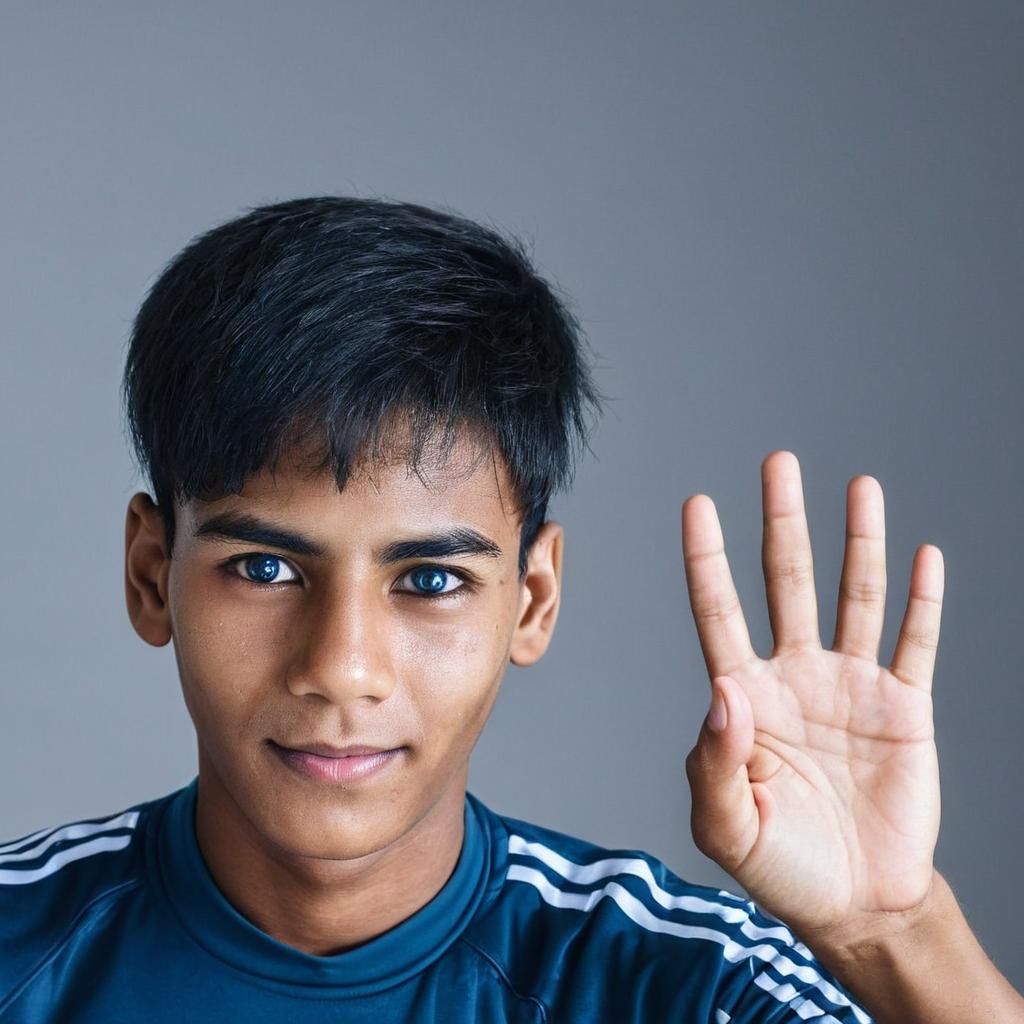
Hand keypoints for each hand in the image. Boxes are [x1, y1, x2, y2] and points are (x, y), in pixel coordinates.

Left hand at [680, 450, 943, 944]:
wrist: (857, 904)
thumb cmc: (782, 865)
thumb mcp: (727, 826)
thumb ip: (713, 764)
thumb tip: (723, 695)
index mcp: (745, 696)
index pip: (719, 611)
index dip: (707, 559)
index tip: (697, 504)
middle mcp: (795, 675)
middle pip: (785, 582)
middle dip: (782, 522)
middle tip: (777, 464)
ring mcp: (851, 686)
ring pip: (853, 597)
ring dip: (857, 542)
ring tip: (859, 487)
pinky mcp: (904, 707)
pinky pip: (915, 643)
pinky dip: (922, 601)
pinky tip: (924, 557)